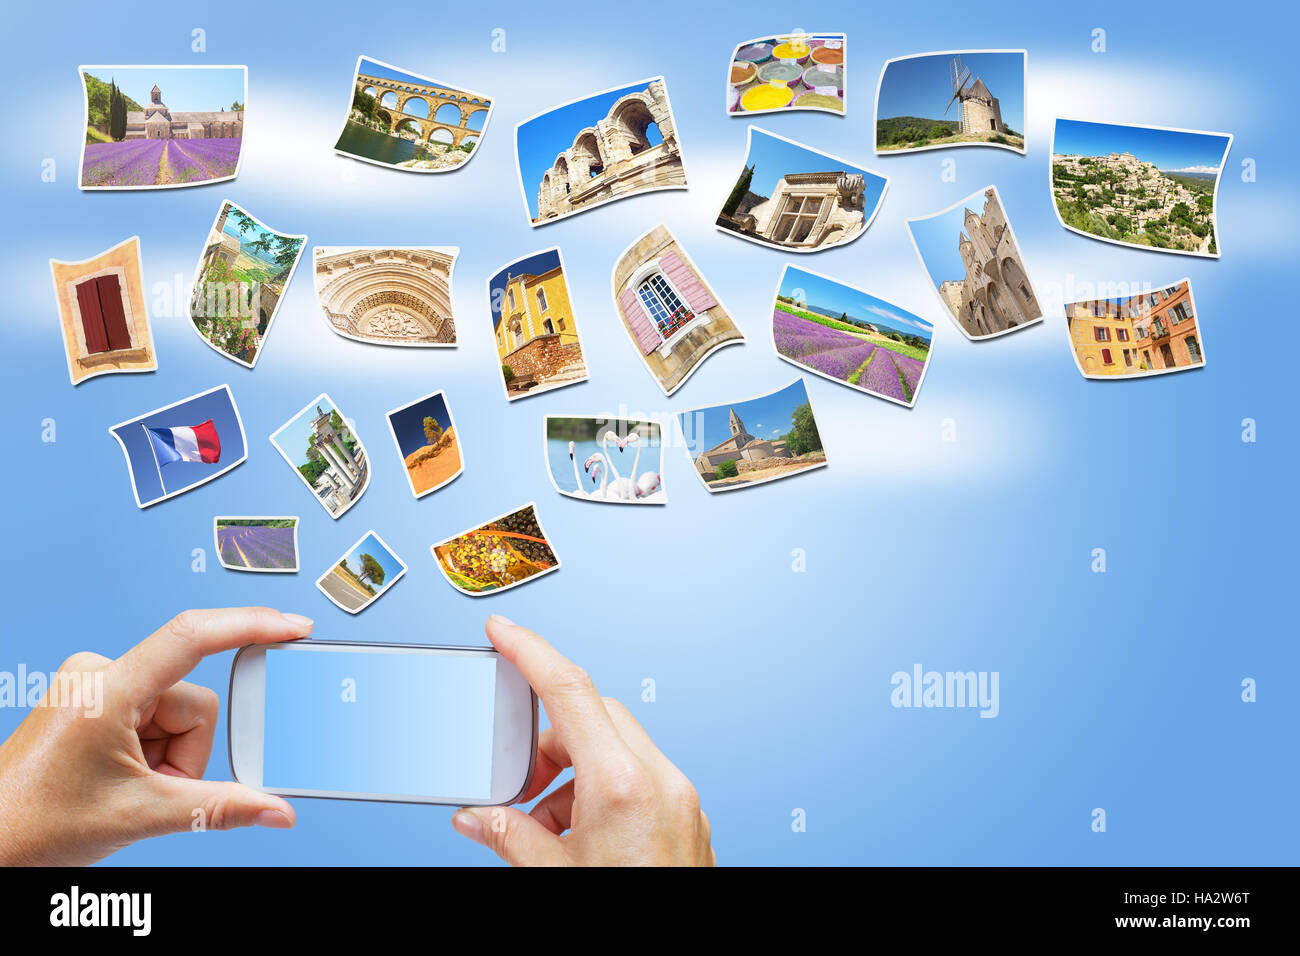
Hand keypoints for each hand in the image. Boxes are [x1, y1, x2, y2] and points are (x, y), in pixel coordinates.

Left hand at [0, 607, 311, 865]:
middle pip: (192, 702)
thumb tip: (277, 811)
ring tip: (132, 790)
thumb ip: (220, 808)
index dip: (250, 626)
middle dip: (186, 753)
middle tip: (151, 788)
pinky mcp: (97, 701)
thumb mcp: (142, 816)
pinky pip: (157, 719)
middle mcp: (100, 675)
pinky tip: (125, 778)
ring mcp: (96, 686)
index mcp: (106, 690)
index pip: (191, 638)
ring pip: (178, 715)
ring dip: (171, 758)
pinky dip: (156, 753)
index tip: (293, 628)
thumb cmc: (36, 826)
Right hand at [451, 615, 714, 865]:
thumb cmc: (626, 916)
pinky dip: (600, 788)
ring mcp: (680, 797)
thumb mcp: (552, 875)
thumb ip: (509, 835)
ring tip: (544, 820)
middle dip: (548, 736)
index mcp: (623, 783)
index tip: (502, 630)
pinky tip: (575, 833)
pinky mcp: (687, 817)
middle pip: (594, 715)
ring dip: (572, 769)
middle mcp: (660, 779)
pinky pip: (639, 776)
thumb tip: (477, 816)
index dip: (530, 651)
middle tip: (516, 776)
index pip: (569, 690)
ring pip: (617, 745)